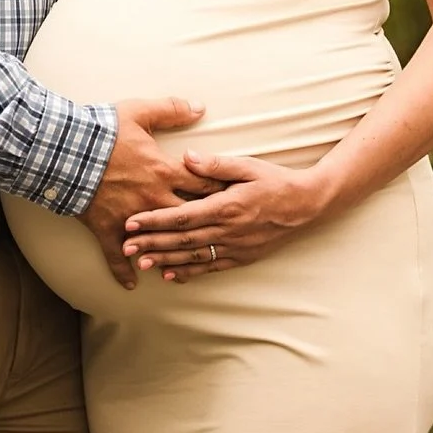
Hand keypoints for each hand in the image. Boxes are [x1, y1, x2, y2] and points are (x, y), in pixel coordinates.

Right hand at [78, 98, 215, 288]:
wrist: (65, 152)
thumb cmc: (102, 131)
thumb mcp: (139, 111)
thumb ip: (171, 110)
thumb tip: (199, 107)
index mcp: (164, 171)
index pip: (203, 184)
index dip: (221, 190)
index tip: (236, 197)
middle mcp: (153, 198)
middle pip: (189, 217)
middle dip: (207, 224)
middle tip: (223, 232)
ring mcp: (131, 217)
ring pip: (159, 240)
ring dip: (171, 252)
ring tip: (184, 264)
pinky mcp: (107, 230)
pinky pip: (117, 257)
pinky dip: (124, 272)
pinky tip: (132, 284)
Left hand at [122, 149, 330, 280]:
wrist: (306, 204)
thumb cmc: (275, 181)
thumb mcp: (247, 165)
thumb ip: (215, 164)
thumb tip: (186, 157)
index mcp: (226, 206)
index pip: (182, 216)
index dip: (155, 220)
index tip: (131, 222)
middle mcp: (228, 230)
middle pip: (182, 239)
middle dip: (152, 243)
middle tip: (126, 246)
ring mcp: (235, 246)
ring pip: (193, 256)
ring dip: (166, 260)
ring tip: (141, 263)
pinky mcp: (241, 256)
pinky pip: (211, 267)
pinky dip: (189, 272)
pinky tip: (172, 275)